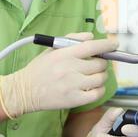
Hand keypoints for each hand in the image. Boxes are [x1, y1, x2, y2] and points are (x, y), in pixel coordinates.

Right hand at [0, 32, 117, 117]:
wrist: (24, 91)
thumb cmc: (39, 69)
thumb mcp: (53, 49)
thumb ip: (73, 39)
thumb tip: (91, 37)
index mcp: (65, 54)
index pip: (93, 46)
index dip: (107, 45)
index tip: (114, 45)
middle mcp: (71, 68)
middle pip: (100, 64)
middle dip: (102, 63)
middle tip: (96, 64)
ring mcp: (73, 85)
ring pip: (101, 78)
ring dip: (101, 76)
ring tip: (93, 76)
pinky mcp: (74, 100)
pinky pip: (97, 94)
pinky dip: (99, 90)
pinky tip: (92, 87)